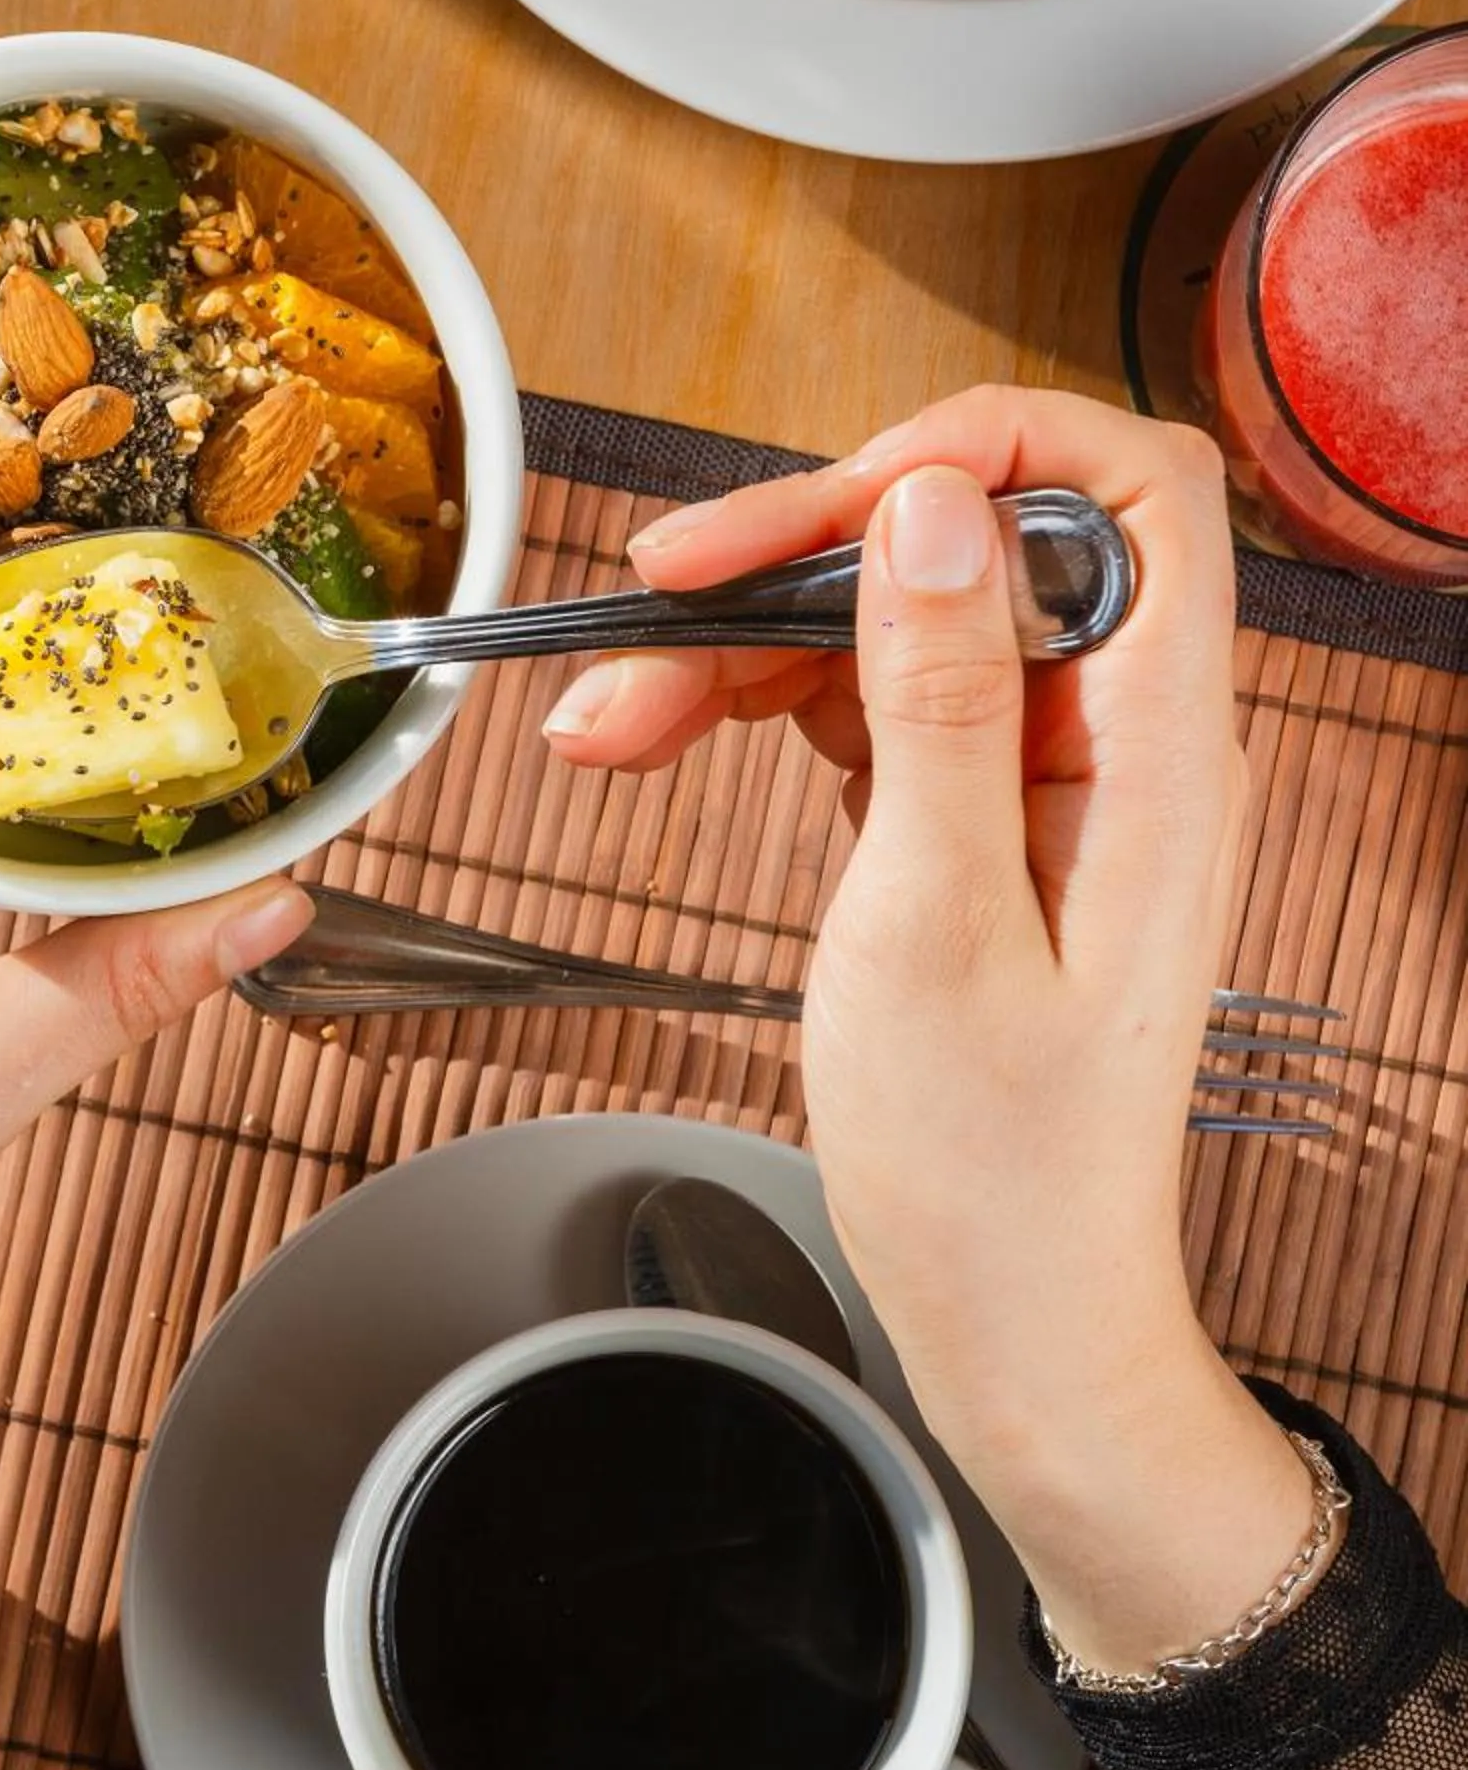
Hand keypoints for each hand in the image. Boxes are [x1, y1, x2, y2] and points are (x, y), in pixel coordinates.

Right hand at [545, 391, 1318, 1672]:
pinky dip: (760, 711)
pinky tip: (657, 739)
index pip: (1130, 493)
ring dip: (746, 645)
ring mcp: (1044, 776)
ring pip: (896, 624)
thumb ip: (937, 700)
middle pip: (974, 545)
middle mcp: (1115, 738)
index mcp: (1158, 750)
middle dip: (805, 553)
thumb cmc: (995, 1168)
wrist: (1013, 1321)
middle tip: (650, 598)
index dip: (987, 448)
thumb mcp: (935, 921)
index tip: (834, 495)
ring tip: (610, 716)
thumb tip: (936, 506)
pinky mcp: (975, 817)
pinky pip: (868, 707)